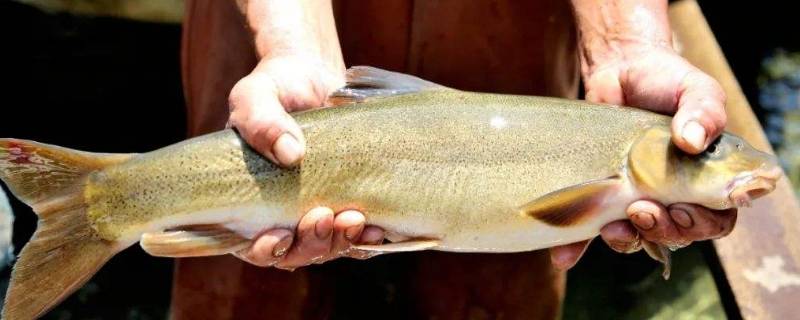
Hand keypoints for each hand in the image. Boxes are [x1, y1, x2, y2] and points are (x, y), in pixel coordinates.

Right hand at [228, 56, 384, 267]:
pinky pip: (360, 234)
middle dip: (311, 244)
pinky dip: (368, 236)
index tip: (280, 234)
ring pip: (330, 247)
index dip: (266, 250)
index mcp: (248, 202)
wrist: (315, 74)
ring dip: (341, 241)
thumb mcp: (256, 96)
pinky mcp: (350, 203)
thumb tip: (290, 154)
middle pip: (296, 253)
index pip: (252, 245)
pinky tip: (378, 227)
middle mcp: (283, 215)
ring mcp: (319, 212)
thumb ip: (261, 121)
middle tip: (324, 216)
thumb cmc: (275, 87)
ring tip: (354, 219)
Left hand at [549, 47, 736, 269]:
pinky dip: (575, 245)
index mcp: (706, 179)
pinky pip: (588, 228)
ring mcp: (634, 196)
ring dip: (625, 239)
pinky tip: (562, 256)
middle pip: (676, 235)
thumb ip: (704, 111)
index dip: (701, 224)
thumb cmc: (667, 79)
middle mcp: (672, 194)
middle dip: (660, 230)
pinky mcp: (600, 193)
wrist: (619, 66)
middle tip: (641, 209)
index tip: (681, 207)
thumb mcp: (694, 89)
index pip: (715, 219)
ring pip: (636, 237)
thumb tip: (693, 140)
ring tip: (611, 224)